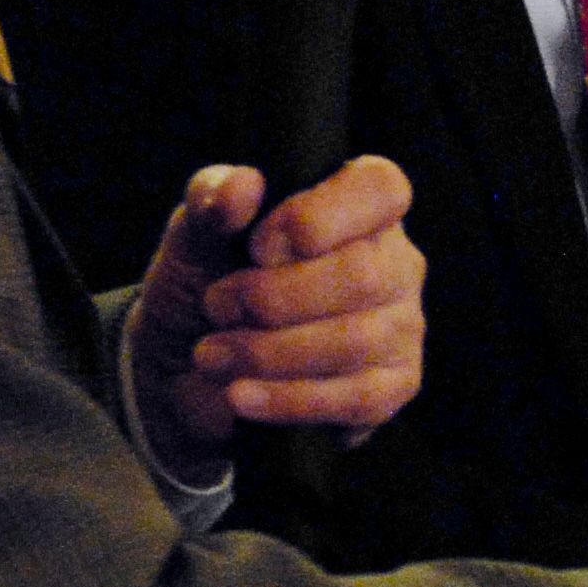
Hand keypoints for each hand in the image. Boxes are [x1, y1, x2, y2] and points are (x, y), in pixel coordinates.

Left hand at [127, 158, 425, 466]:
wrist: (186, 370)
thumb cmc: (204, 287)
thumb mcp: (193, 237)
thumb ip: (213, 202)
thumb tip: (243, 187)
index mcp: (357, 207)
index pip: (380, 189)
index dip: (319, 216)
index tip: (258, 245)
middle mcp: (394, 262)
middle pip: (365, 274)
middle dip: (274, 298)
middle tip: (218, 306)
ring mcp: (401, 326)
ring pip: (356, 340)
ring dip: (267, 352)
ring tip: (213, 355)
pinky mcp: (394, 386)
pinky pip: (357, 398)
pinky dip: (288, 399)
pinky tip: (242, 395)